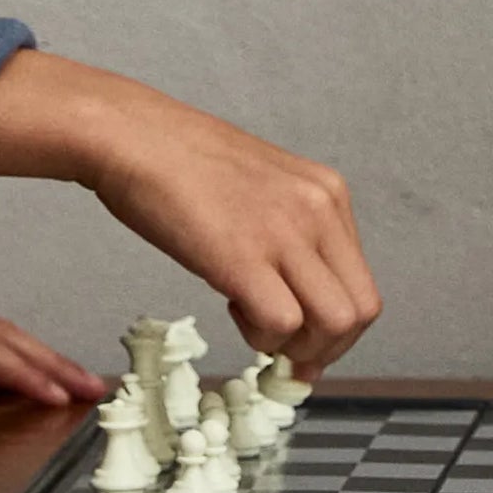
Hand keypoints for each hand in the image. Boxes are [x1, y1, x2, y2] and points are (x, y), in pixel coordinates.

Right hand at [0, 49, 384, 370]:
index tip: (305, 347)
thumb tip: (295, 299)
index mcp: (327, 195)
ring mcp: (285, 231)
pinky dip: (261, 337)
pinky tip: (231, 308)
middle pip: (360, 312)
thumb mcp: (260, 190)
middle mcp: (319, 210)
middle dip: (324, 350)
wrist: (130, 136)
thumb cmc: (179, 163)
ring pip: (334, 323)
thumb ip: (287, 235)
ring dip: (294, 347)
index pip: (363, 286)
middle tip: (284, 356)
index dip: (337, 332)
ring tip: (251, 325)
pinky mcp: (244, 255)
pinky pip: (282, 323)